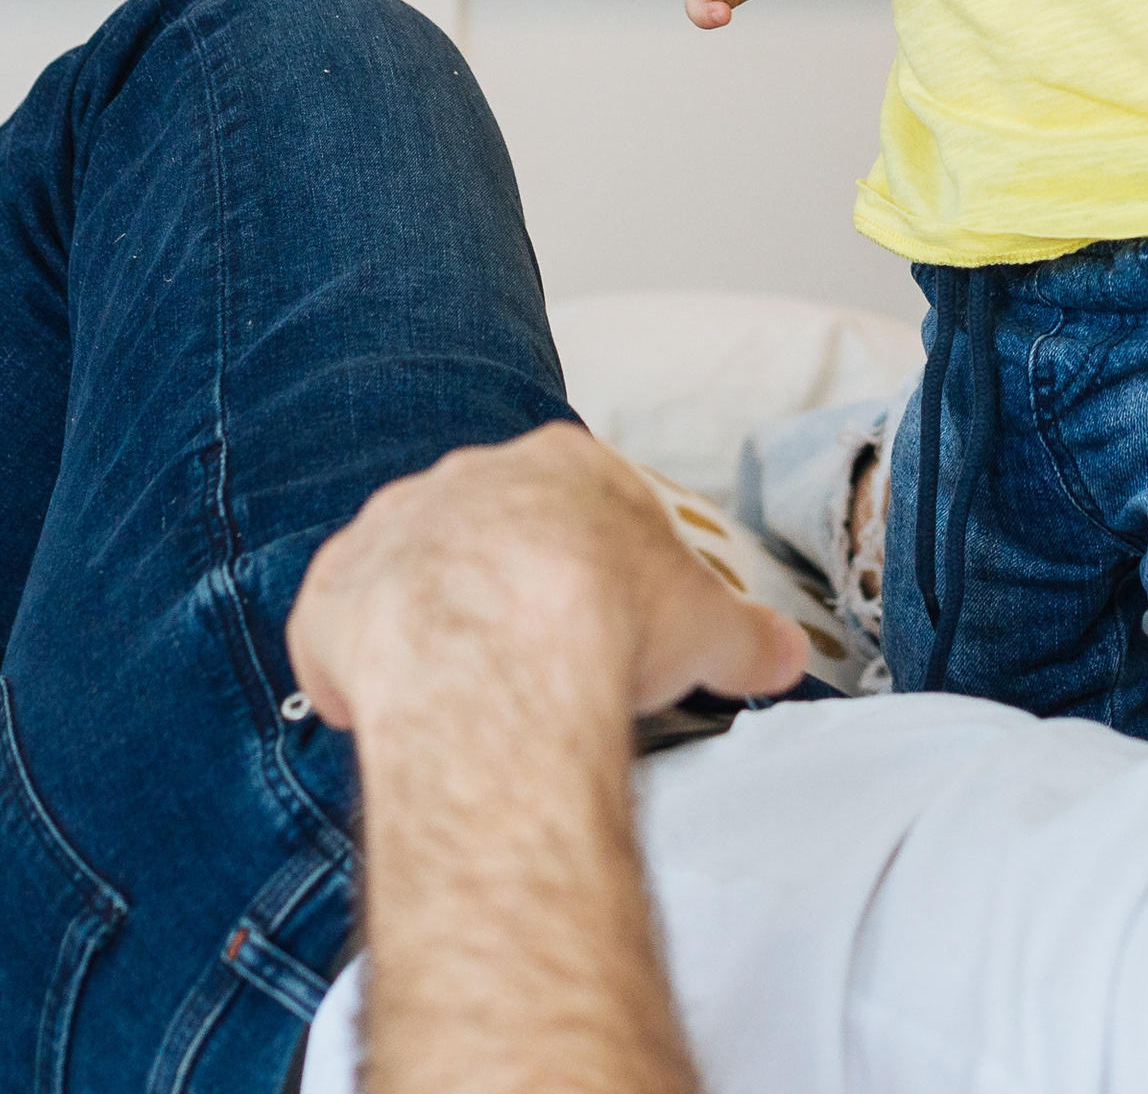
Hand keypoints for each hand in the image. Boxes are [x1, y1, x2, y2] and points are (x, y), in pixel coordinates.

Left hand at [286, 423, 808, 733]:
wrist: (507, 662)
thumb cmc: (613, 624)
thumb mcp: (712, 628)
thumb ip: (752, 638)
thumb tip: (788, 656)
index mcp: (566, 463)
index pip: (575, 502)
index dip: (587, 562)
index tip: (596, 610)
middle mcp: (472, 476)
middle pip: (486, 529)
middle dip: (503, 587)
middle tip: (530, 657)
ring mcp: (394, 528)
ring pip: (406, 572)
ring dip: (424, 624)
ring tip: (461, 693)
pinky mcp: (332, 591)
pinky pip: (334, 629)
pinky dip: (352, 671)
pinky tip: (390, 713)